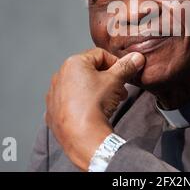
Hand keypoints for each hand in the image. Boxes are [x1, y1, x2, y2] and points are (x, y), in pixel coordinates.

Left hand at [45, 48, 144, 170]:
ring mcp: (54, 94)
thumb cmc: (95, 105)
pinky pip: (70, 102)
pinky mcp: (53, 110)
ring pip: (80, 86)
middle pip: (90, 70)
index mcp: (73, 63)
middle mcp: (60, 75)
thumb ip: (126, 66)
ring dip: (96, 91)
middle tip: (119, 90)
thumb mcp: (116, 81)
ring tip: (108, 103)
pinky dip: (82, 104)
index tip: (124, 74)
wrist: (82, 135)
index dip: (116, 63)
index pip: (100, 55)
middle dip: (107, 79)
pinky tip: (92, 112)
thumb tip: (136, 58)